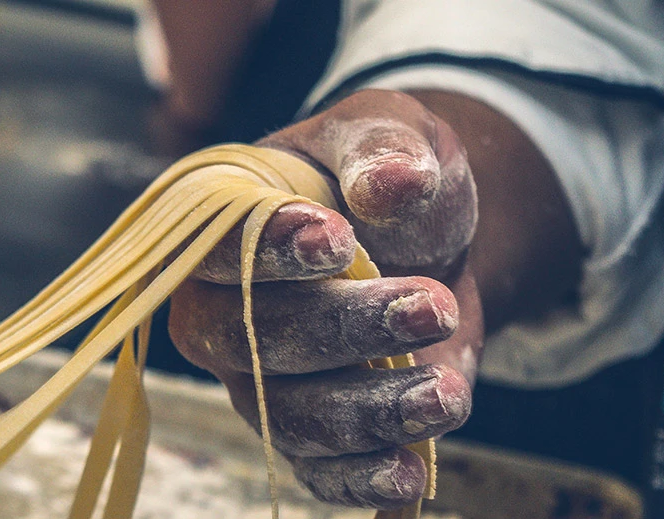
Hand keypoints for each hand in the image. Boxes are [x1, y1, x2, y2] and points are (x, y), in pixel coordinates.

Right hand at [169, 90, 481, 508]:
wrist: (420, 236)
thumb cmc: (380, 173)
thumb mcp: (387, 130)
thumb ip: (383, 147)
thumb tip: (394, 184)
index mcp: (218, 225)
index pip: (218, 246)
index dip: (270, 252)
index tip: (339, 240)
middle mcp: (218, 309)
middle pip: (249, 340)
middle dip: (342, 330)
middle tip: (431, 304)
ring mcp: (254, 376)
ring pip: (287, 413)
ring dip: (368, 409)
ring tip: (445, 391)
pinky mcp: (301, 426)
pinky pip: (314, 468)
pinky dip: (359, 476)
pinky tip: (410, 469)